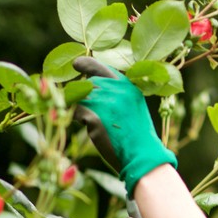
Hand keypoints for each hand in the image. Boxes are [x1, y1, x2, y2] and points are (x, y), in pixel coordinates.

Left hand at [74, 57, 175, 195]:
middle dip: (83, 96)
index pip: (100, 67)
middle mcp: (115, 88)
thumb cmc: (136, 134)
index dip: (86, 64)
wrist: (142, 153)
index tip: (76, 64)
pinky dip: (79, 120)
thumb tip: (91, 83)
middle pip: (87, 84)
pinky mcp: (94, 115)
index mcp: (126, 84)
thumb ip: (116, 92)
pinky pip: (75, 112)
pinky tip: (94, 129)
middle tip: (92, 113)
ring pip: (79, 97)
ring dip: (80, 109)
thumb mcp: (132, 105)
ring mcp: (104, 101)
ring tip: (94, 123)